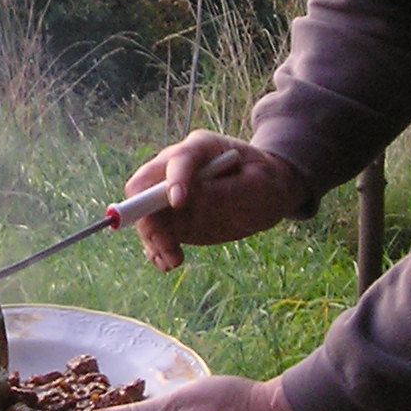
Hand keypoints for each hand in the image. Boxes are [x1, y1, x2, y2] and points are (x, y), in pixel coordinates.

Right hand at [127, 132, 306, 271]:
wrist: (266, 194)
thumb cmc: (265, 183)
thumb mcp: (258, 186)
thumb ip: (228, 190)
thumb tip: (192, 196)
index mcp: (200, 148)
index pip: (179, 159)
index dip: (174, 179)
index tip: (179, 203)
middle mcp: (176, 167)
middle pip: (144, 185)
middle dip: (148, 214)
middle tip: (166, 242)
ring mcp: (169, 193)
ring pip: (145, 214)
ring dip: (153, 240)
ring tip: (173, 262)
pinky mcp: (171, 217)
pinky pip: (154, 234)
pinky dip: (157, 250)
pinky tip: (169, 263)